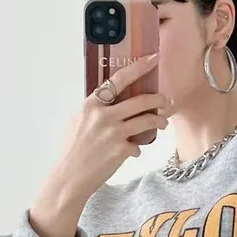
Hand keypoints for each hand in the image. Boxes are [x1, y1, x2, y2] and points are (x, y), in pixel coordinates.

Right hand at [30, 54, 172, 236]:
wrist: (70, 177)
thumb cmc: (73, 151)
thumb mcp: (78, 121)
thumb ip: (96, 110)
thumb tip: (112, 102)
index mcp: (92, 104)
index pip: (119, 79)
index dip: (139, 67)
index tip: (152, 59)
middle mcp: (104, 115)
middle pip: (142, 100)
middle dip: (159, 100)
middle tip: (166, 101)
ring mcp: (114, 133)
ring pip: (148, 121)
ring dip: (159, 121)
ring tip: (162, 123)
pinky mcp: (122, 150)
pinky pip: (139, 146)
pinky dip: (137, 149)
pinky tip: (131, 152)